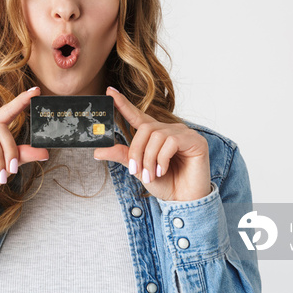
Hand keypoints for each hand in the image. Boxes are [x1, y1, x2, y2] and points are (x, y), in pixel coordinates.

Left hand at [93, 87, 211, 201]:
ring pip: (156, 136)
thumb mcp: (139, 169)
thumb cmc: (165, 183)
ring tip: (152, 175)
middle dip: (136, 151)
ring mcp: (183, 133)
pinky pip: (171, 141)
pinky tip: (163, 170)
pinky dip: (162, 158)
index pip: (137, 115)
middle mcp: (169, 130)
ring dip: (149, 159)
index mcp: (154, 134)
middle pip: (144, 129)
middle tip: (136, 171)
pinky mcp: (195, 140)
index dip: (123, 104)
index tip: (109, 92)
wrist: (184, 201)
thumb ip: (122, 156)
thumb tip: (97, 151)